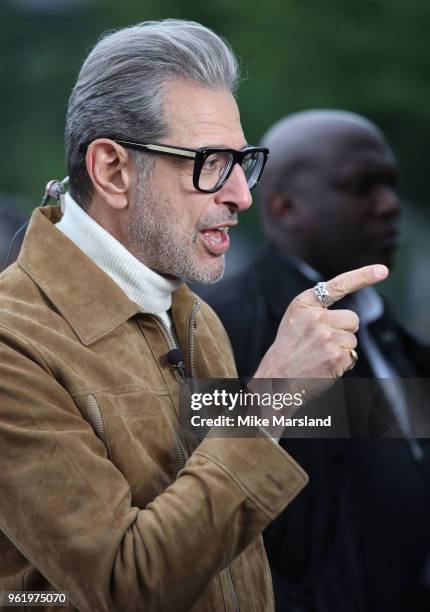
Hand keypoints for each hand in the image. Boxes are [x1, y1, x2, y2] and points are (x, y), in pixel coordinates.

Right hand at [254, 264, 388, 380]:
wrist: (275, 378)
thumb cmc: (288, 350)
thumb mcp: (295, 320)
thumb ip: (317, 311)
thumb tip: (351, 320)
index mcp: (304, 304)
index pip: (338, 285)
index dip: (363, 276)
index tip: (383, 270)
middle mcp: (315, 318)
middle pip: (353, 319)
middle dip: (344, 332)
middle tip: (321, 344)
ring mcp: (326, 337)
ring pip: (353, 340)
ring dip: (342, 350)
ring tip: (319, 356)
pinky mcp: (334, 356)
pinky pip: (352, 356)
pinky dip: (342, 364)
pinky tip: (324, 367)